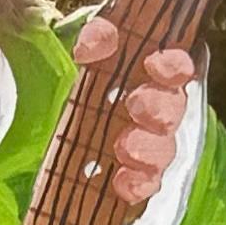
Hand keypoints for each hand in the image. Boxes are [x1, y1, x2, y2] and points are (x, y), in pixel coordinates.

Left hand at [72, 14, 194, 217]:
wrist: (48, 132)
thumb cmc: (79, 79)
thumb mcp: (85, 52)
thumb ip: (95, 40)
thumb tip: (93, 45)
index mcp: (152, 74)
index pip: (177, 66)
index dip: (173, 65)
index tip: (155, 64)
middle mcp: (157, 109)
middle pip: (174, 108)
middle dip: (159, 107)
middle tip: (136, 105)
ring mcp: (149, 145)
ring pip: (165, 147)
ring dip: (148, 147)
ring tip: (124, 149)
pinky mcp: (135, 177)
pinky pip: (148, 183)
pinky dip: (138, 183)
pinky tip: (123, 183)